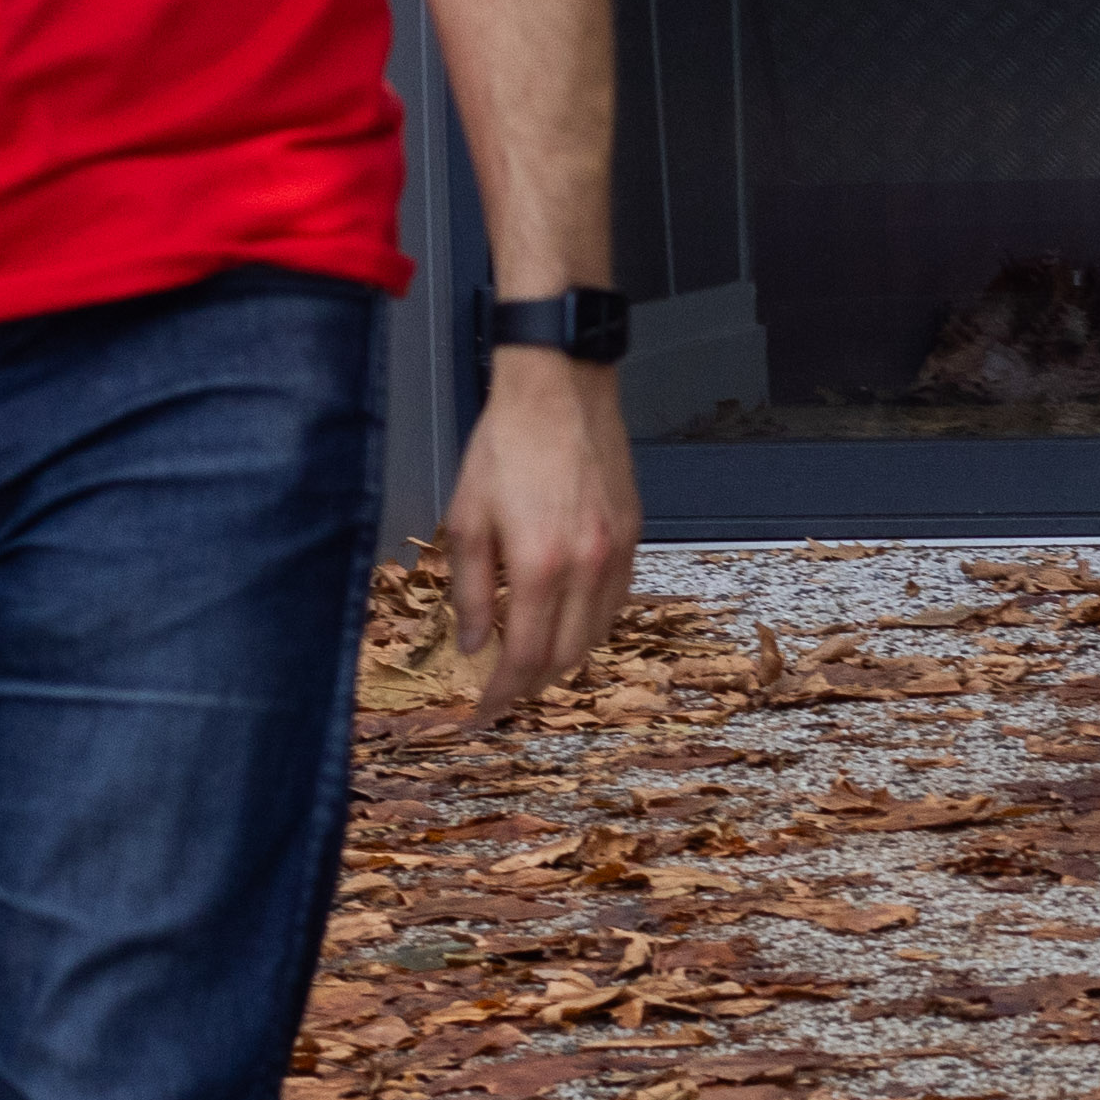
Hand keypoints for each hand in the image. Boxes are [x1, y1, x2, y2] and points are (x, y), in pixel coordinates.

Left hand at [445, 350, 641, 706]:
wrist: (560, 389)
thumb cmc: (504, 446)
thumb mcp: (467, 518)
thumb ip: (469, 589)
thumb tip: (472, 644)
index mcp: (540, 565)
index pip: (525, 656)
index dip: (503, 693)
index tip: (483, 710)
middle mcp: (587, 567)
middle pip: (566, 656)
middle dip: (532, 685)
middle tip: (504, 692)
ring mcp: (616, 552)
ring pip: (597, 634)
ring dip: (564, 659)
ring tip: (533, 663)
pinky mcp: (632, 534)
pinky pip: (616, 600)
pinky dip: (591, 624)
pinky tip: (567, 620)